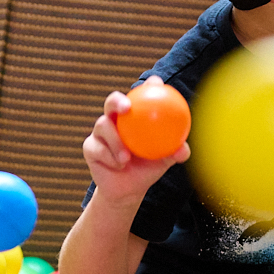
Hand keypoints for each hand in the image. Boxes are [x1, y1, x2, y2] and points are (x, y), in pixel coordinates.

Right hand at [83, 78, 187, 202]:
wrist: (128, 190)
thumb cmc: (148, 168)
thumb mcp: (164, 160)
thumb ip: (175, 152)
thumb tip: (183, 148)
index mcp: (134, 116)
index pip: (141, 95)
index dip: (148, 85)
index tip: (156, 84)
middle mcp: (115, 119)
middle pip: (112, 102)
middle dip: (117, 100)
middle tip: (127, 108)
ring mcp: (100, 132)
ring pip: (102, 125)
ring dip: (115, 140)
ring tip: (125, 157)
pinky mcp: (90, 147)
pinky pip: (97, 148)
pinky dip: (109, 157)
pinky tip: (119, 165)